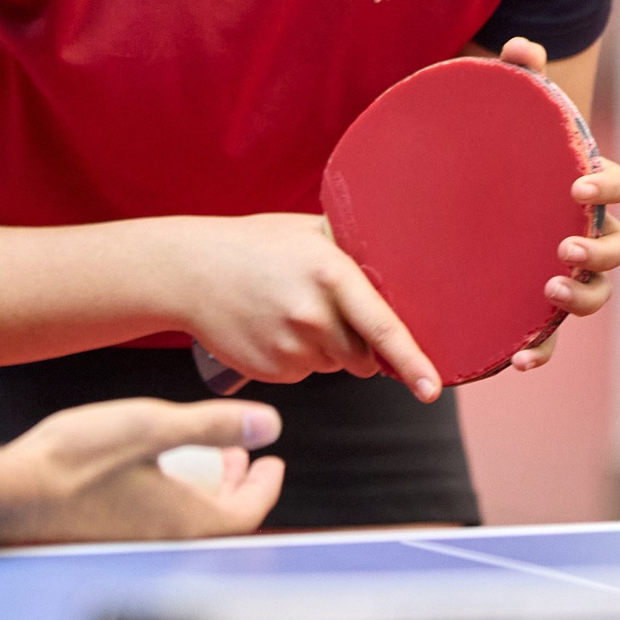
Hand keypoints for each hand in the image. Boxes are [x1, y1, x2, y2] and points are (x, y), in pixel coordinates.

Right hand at [0, 397, 285, 542]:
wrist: (9, 497)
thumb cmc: (75, 463)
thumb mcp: (151, 428)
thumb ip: (211, 426)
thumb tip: (269, 424)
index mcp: (186, 521)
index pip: (246, 512)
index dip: (265, 485)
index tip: (271, 460)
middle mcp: (165, 541)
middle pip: (218, 518)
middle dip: (234, 482)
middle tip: (239, 454)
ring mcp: (132, 543)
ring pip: (185, 518)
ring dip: (200, 486)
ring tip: (194, 455)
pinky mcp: (104, 537)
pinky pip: (155, 519)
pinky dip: (168, 493)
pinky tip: (143, 468)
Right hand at [171, 214, 441, 398]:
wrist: (187, 271)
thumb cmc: (250, 246)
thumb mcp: (304, 231)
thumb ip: (351, 248)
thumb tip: (399, 265)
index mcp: (329, 274)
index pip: (383, 327)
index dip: (413, 361)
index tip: (432, 388)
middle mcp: (312, 315)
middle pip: (364, 356)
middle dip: (359, 344)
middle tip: (325, 311)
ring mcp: (289, 347)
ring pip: (334, 366)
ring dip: (326, 349)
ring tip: (288, 312)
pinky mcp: (271, 370)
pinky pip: (305, 373)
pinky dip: (297, 358)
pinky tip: (271, 328)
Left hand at [488, 38, 619, 371]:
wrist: (471, 191)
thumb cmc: (501, 149)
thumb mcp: (502, 112)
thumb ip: (514, 78)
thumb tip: (520, 47)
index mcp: (586, 189)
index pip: (619, 187)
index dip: (608, 187)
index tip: (579, 184)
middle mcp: (586, 233)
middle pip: (618, 249)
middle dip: (598, 252)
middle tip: (563, 247)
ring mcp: (564, 273)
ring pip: (593, 294)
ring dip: (579, 298)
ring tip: (549, 290)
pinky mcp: (534, 306)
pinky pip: (548, 336)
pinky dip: (540, 350)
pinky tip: (518, 360)